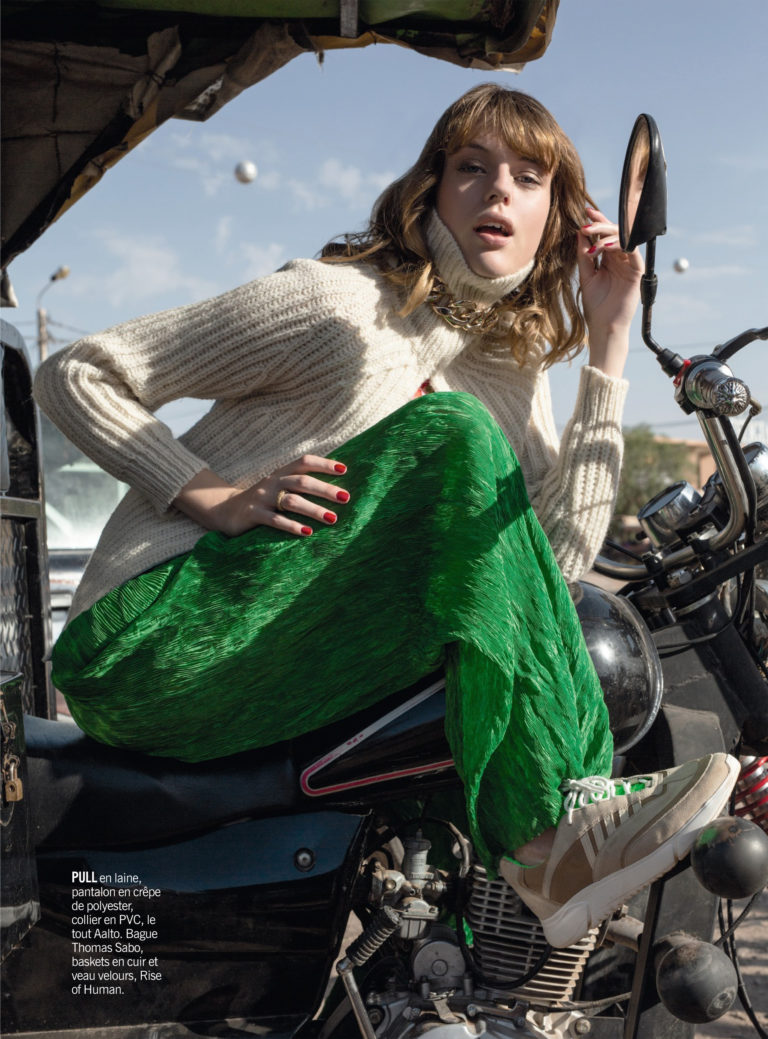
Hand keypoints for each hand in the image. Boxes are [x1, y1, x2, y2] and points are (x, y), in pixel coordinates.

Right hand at [173, 455, 349, 537]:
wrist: (224, 510)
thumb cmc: (262, 500)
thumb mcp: (278, 487)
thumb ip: (298, 485)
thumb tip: (332, 490)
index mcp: (281, 473)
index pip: (304, 462)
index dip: (324, 464)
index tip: (344, 470)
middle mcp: (273, 482)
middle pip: (302, 482)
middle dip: (325, 490)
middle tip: (345, 498)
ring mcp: (262, 498)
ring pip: (291, 501)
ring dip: (314, 509)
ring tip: (332, 518)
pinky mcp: (253, 515)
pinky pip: (275, 520)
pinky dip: (292, 526)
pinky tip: (307, 532)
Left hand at [577, 205, 643, 377]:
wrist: (603, 325)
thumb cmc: (595, 305)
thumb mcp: (586, 276)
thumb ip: (584, 255)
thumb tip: (580, 232)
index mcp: (608, 259)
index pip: (604, 235)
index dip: (597, 222)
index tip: (585, 212)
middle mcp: (620, 259)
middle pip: (615, 233)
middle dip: (601, 226)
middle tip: (586, 225)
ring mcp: (629, 265)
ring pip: (624, 240)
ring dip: (608, 235)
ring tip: (592, 238)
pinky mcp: (637, 272)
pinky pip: (632, 252)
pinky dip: (620, 246)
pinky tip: (607, 246)